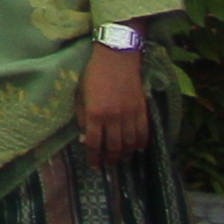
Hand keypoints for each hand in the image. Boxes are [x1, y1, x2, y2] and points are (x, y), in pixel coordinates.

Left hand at [84, 42, 153, 162]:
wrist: (116, 58)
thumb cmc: (93, 74)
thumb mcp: (80, 94)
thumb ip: (83, 117)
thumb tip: (85, 138)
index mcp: (95, 113)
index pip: (95, 143)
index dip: (94, 157)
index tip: (94, 165)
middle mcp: (114, 117)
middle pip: (114, 147)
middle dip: (111, 159)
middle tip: (109, 165)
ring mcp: (130, 114)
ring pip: (130, 142)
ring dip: (127, 154)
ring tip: (123, 159)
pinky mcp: (142, 110)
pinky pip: (144, 132)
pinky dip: (142, 143)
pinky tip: (139, 148)